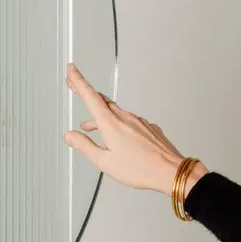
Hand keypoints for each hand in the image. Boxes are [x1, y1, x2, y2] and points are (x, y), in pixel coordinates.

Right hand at [63, 63, 206, 195]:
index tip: (72, 70)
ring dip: (101, 114)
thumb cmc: (141, 169)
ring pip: (115, 112)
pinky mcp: (148, 128)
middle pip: (102, 100)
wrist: (170, 171)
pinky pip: (128, 120)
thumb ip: (85, 146)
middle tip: (76, 87)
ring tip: (91, 125)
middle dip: (87, 93)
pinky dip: (117, 122)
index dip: (78, 81)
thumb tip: (70, 135)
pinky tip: (118, 135)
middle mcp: (125, 118)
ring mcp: (138, 121)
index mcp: (111, 124)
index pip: (90, 96)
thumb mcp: (105, 162)